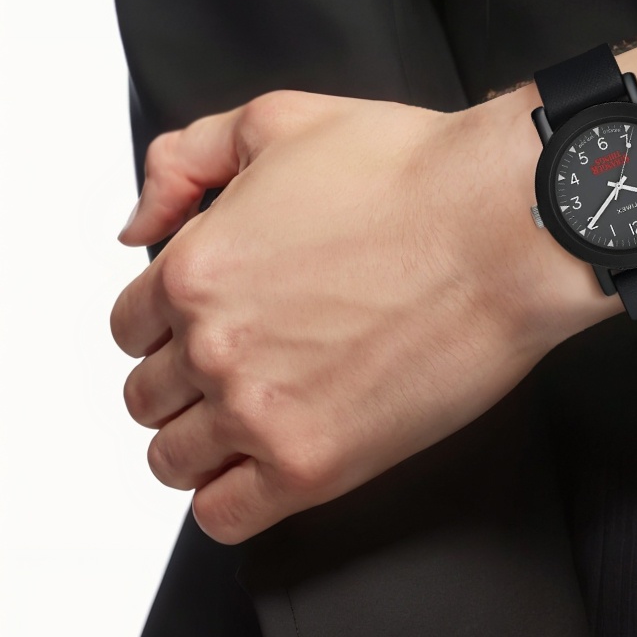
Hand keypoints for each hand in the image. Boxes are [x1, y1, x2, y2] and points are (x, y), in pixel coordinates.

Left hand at [111, 0, 636, 545]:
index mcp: (196, 266)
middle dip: (184, 378)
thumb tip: (139, 221)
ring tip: (254, 415)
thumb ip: (185, 159)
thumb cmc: (417, 173)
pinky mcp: (314, 465)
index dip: (168, 320)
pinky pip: (223, 516)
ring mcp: (259, 411)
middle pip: (148, 394)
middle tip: (242, 362)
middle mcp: (214, 345)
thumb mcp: (281, 120)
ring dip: (202, 439)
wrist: (507, 223)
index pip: (130, 325)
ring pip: (172, 459)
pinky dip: (230, 497)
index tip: (204, 322)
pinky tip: (266, 465)